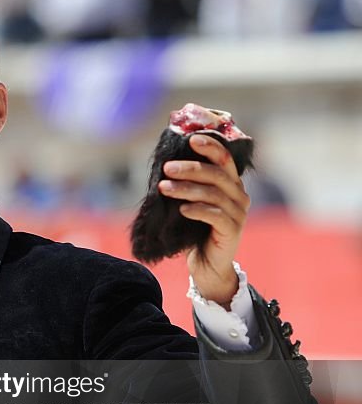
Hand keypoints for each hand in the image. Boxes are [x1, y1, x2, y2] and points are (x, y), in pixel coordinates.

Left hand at [158, 134, 250, 307]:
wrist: (207, 264)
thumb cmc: (196, 230)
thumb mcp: (191, 203)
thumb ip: (187, 185)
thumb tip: (165, 165)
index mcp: (231, 185)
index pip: (225, 159)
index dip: (211, 147)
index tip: (191, 139)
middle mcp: (239, 196)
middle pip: (217, 175)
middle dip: (191, 168)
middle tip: (167, 168)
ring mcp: (238, 214)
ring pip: (214, 194)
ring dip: (186, 189)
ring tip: (164, 188)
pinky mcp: (232, 231)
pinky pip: (215, 215)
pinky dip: (197, 210)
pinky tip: (182, 209)